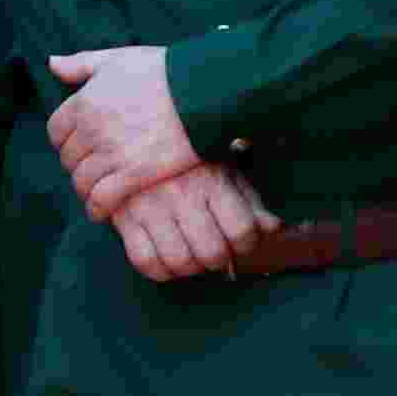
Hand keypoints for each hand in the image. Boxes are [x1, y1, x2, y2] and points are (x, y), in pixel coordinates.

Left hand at [43, 47, 201, 219]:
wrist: (203, 93)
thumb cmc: (164, 71)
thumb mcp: (118, 59)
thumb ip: (81, 64)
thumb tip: (52, 64)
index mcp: (85, 101)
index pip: (56, 131)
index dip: (65, 140)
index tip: (78, 145)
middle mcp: (92, 129)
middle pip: (68, 158)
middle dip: (77, 165)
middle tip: (91, 169)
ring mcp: (111, 154)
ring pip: (81, 182)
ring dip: (86, 189)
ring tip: (97, 191)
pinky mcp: (133, 175)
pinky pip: (101, 199)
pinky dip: (97, 208)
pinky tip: (102, 211)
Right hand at [106, 162, 278, 281]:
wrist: (131, 126)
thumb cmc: (186, 150)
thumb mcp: (223, 165)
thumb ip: (249, 199)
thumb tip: (272, 228)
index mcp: (211, 179)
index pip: (241, 231)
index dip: (246, 243)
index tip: (241, 240)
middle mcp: (181, 194)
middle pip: (211, 253)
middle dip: (219, 259)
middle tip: (214, 249)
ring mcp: (150, 207)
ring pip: (179, 262)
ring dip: (191, 267)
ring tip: (191, 254)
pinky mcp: (124, 217)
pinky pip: (144, 261)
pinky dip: (160, 270)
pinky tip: (167, 259)